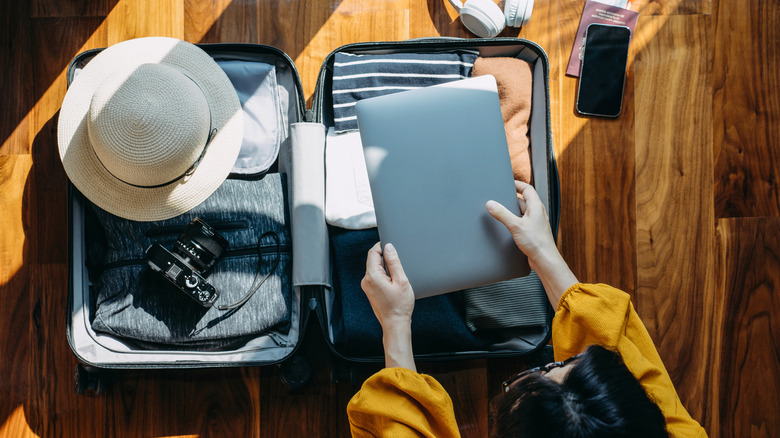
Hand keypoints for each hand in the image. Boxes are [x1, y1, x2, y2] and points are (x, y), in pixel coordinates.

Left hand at [361, 242, 416, 369]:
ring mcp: (366, 286)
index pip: (373, 252)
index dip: (382, 246)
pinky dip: (384, 274)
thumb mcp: (401, 280)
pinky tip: (393, 282)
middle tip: (398, 262)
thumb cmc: (400, 305)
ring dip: (385, 266)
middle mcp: (366, 280)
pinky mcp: (369, 290)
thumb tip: (388, 247)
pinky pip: (375, 276)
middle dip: (385, 257)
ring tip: (397, 276)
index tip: (391, 246)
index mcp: (372, 276)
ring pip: (374, 268)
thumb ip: (394, 262)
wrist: (395, 324)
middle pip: (373, 259)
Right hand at [486, 181, 556, 270]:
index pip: (527, 189)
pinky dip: (515, 221)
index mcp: (536, 207)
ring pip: (523, 212)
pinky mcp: (533, 232)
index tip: (508, 183)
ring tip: (501, 212)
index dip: (517, 184)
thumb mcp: (515, 226)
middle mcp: (538, 213)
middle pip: (524, 200)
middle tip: (500, 198)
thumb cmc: (537, 243)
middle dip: (512, 199)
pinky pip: (522, 222)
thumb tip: (491, 204)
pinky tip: (508, 227)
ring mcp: (536, 223)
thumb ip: (502, 214)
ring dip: (513, 211)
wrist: (545, 260)